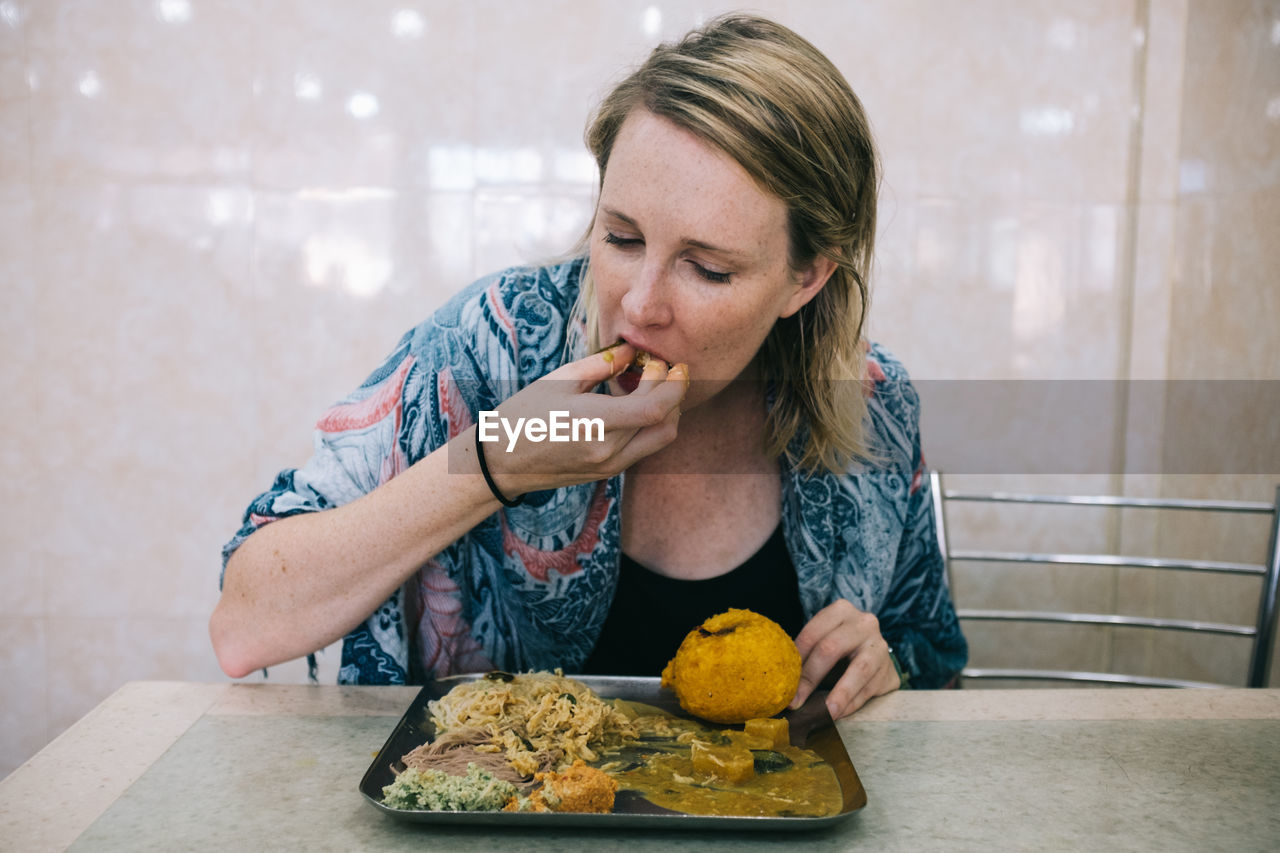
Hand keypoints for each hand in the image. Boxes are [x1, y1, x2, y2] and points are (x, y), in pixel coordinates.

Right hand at [479, 343, 688, 496]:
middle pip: (664, 420)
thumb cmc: (524, 414)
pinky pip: (645, 446)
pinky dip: (652, 423)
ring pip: (662, 437)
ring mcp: (610, 465)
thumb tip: (631, 351)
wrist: (503, 460)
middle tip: (662, 368)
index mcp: (593, 423)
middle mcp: (607, 450)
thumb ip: (601, 365)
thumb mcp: (559, 380)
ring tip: (653, 385)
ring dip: (668, 410)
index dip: (672, 384)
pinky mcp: (610, 471)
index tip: (669, 362)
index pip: (654, 408)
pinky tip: (637, 403)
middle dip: (673, 391)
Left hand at [790, 599, 900, 718]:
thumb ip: (807, 654)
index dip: (796, 660)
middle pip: (832, 648)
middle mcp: (864, 623)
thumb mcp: (824, 641)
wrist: (875, 656)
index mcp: (841, 610)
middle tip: (796, 701)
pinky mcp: (890, 670)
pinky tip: (839, 714)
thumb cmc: (841, 650)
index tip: (784, 683)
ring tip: (826, 713)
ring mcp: (880, 646)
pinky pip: (870, 689)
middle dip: (811, 677)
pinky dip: (852, 703)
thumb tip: (781, 681)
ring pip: (859, 670)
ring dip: (840, 694)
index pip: (813, 634)